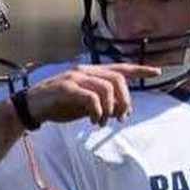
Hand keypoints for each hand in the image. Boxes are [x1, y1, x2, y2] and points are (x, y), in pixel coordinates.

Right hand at [25, 63, 160, 125]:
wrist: (32, 107)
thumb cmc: (59, 105)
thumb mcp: (85, 104)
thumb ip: (103, 102)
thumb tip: (124, 110)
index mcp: (91, 72)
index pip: (120, 67)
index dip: (140, 69)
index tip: (157, 71)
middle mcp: (85, 71)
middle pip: (118, 79)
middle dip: (125, 99)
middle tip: (121, 117)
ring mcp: (75, 78)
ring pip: (107, 88)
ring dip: (110, 108)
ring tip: (103, 122)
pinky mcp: (66, 88)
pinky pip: (91, 97)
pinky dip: (97, 111)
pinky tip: (93, 121)